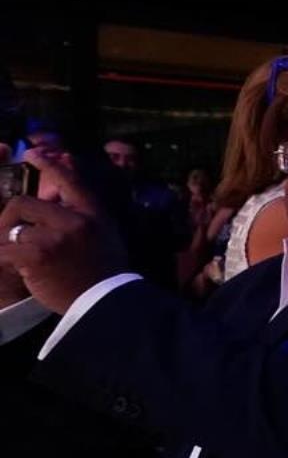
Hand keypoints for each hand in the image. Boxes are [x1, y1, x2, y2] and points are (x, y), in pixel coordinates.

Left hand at [0, 153, 126, 313]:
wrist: (106, 302)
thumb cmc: (105, 272)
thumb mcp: (105, 236)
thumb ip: (84, 219)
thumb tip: (58, 202)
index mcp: (93, 213)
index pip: (69, 181)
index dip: (50, 165)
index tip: (33, 155)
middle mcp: (74, 220)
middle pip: (23, 204)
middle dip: (9, 220)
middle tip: (7, 235)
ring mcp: (54, 237)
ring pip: (12, 229)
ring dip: (7, 243)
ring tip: (12, 256)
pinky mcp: (37, 255)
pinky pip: (5, 250)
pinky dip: (1, 257)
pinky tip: (5, 264)